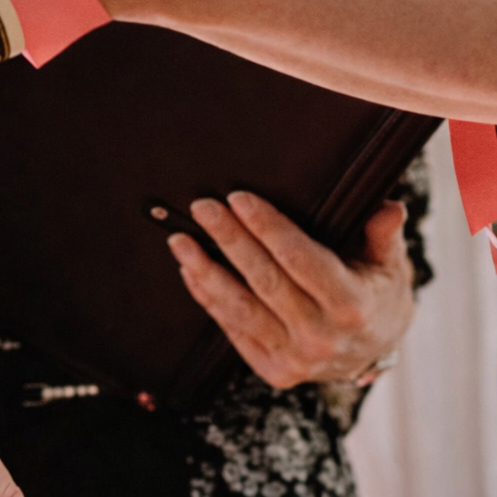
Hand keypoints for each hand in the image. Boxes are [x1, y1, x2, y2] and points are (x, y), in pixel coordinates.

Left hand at [167, 191, 413, 388]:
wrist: (374, 350)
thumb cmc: (378, 292)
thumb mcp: (390, 263)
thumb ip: (384, 234)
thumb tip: (390, 207)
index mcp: (352, 306)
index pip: (301, 260)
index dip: (267, 227)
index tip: (239, 198)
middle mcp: (322, 337)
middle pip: (264, 281)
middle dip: (229, 239)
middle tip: (202, 208)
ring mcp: (296, 359)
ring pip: (240, 310)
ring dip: (205, 271)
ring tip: (180, 240)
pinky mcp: (275, 371)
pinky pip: (233, 331)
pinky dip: (208, 299)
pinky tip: (191, 271)